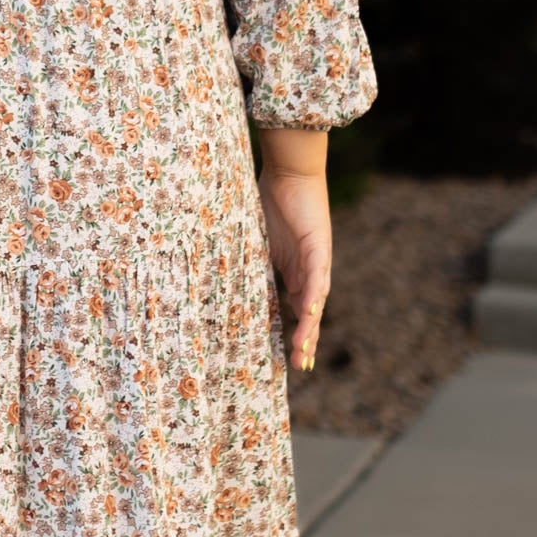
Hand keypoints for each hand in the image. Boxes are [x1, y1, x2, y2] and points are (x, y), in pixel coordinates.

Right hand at [256, 163, 330, 372]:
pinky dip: (314, 297)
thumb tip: (218, 272)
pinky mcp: (318, 247)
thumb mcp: (256, 236)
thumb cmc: (272, 196)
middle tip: (301, 366)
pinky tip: (311, 316)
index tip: (290, 356)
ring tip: (305, 351)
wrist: (291, 170)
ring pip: (315, 301)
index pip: (297, 307)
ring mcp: (315, 260)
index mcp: (294, 268)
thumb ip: (248, 257)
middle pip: (309, 312)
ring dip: (310, 327)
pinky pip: (317, 278)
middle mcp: (308, 269)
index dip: (295, 331)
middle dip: (305, 339)